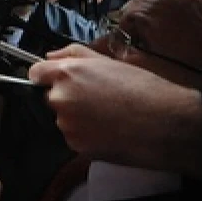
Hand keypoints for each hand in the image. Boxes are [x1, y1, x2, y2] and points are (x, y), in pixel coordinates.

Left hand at [28, 44, 201, 176]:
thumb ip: (74, 54)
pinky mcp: (76, 146)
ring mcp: (67, 124)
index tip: (57, 80)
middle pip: (52, 97)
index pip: (36, 73)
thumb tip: (50, 57)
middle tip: (98, 98)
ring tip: (108, 115)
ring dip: (78, 117)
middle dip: (69, 97)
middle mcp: (62, 98)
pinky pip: (74, 137)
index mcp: (68, 73)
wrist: (164, 122)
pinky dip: (87, 134)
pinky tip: (109, 130)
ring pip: (64, 118)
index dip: (46, 76)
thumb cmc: (143, 88)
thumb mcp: (110, 61)